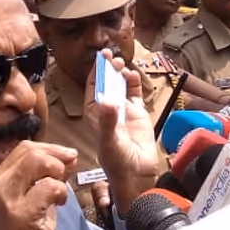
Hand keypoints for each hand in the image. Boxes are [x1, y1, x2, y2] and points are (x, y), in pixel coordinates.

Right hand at [0, 141, 77, 229]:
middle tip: (70, 171)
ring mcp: (6, 199)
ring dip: (59, 174)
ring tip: (61, 192)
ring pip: (38, 163)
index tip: (67, 158)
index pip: (24, 148)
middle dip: (57, 157)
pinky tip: (60, 204)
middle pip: (31, 151)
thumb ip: (46, 177)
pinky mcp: (20, 214)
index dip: (50, 149)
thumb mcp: (34, 200)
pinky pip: (49, 187)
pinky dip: (61, 192)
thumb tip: (68, 157)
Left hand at [83, 50, 158, 212]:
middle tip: (110, 55)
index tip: (99, 58)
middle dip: (107, 69)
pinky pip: (135, 93)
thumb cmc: (118, 162)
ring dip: (120, 74)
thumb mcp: (110, 141)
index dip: (95, 72)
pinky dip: (134, 83)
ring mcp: (123, 110)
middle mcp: (107, 110)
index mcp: (94, 115)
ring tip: (121, 64)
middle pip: (106, 83)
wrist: (138, 174)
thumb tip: (108, 101)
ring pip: (120, 85)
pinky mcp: (137, 113)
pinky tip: (133, 76)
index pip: (92, 88)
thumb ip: (109, 121)